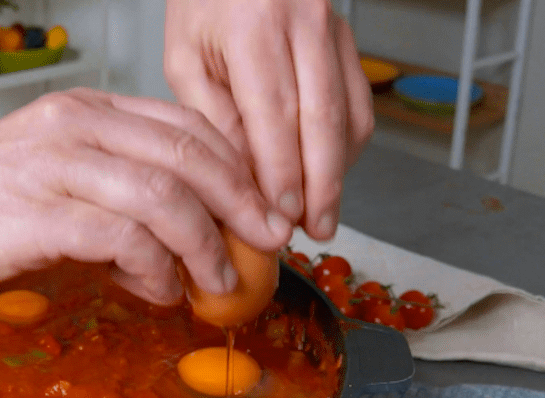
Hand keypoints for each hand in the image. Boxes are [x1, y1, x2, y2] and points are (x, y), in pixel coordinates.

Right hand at [0, 88, 291, 304]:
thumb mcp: (57, 175)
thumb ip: (116, 195)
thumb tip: (178, 245)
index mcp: (89, 112)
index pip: (186, 126)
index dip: (237, 169)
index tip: (260, 210)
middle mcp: (78, 127)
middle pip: (189, 156)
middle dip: (241, 205)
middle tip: (265, 245)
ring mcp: (57, 166)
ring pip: (165, 195)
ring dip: (204, 246)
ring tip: (214, 282)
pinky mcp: (38, 213)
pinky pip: (123, 237)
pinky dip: (156, 268)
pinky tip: (157, 290)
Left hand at [163, 0, 373, 239]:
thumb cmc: (202, 4)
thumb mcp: (186, 58)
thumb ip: (213, 118)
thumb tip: (243, 180)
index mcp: (253, 26)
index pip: (275, 113)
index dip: (283, 171)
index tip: (282, 215)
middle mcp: (303, 22)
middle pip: (324, 118)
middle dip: (322, 184)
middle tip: (315, 228)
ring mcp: (334, 28)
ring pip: (350, 113)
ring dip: (338, 171)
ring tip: (320, 213)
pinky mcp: (348, 39)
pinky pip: (358, 101)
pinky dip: (345, 145)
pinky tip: (326, 173)